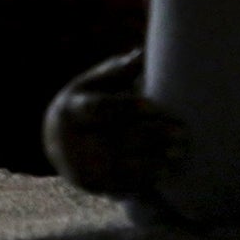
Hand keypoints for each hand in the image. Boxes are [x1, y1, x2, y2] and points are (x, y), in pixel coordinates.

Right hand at [44, 48, 189, 197]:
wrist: (57, 141)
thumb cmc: (87, 102)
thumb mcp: (94, 84)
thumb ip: (119, 72)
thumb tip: (143, 53)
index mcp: (72, 110)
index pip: (99, 110)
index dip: (126, 108)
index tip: (153, 106)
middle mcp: (72, 142)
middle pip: (114, 141)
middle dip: (150, 137)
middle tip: (181, 132)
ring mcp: (81, 168)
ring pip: (120, 168)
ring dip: (153, 162)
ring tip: (179, 153)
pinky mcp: (93, 186)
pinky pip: (122, 186)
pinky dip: (147, 180)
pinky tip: (168, 172)